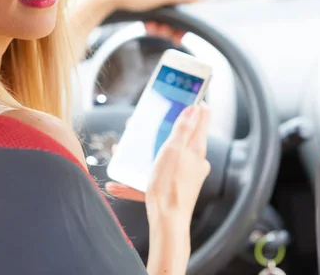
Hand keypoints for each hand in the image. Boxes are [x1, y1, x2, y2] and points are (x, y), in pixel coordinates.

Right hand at [106, 104, 210, 226]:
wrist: (167, 223)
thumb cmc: (170, 185)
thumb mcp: (174, 150)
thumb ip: (183, 129)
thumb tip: (195, 108)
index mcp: (197, 149)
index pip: (202, 119)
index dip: (194, 105)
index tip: (184, 96)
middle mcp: (194, 161)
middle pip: (180, 137)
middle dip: (159, 130)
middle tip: (142, 125)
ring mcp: (185, 176)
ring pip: (164, 157)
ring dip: (144, 153)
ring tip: (122, 152)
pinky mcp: (174, 189)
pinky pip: (155, 178)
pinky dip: (137, 178)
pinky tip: (116, 184)